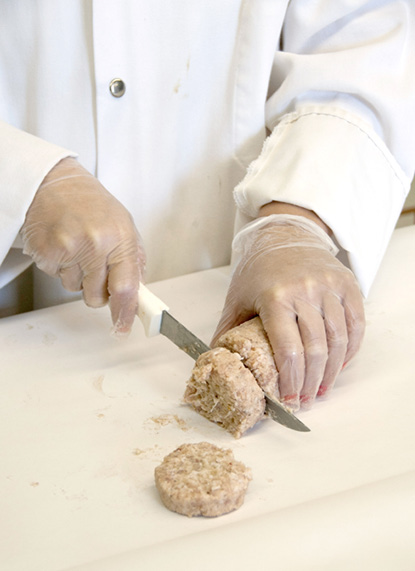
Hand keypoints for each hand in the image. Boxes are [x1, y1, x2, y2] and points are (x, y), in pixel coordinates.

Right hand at [21, 157, 145, 334]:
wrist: (53, 183)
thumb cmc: (91, 203)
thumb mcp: (124, 225)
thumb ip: (133, 259)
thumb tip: (138, 292)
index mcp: (121, 238)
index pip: (127, 288)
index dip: (125, 312)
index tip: (123, 327)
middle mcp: (97, 244)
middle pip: (98, 297)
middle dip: (98, 289)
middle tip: (95, 264)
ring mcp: (70, 249)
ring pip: (76, 289)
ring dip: (78, 276)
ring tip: (78, 247)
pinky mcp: (47, 252)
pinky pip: (57, 277)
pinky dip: (60, 266)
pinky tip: (63, 245)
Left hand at [212, 214, 364, 410]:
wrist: (285, 235)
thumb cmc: (259, 270)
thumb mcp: (237, 298)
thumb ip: (227, 332)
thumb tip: (216, 363)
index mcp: (275, 296)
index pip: (288, 350)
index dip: (290, 381)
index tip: (288, 399)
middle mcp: (305, 291)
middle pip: (315, 350)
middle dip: (310, 383)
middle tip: (304, 401)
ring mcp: (329, 287)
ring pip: (338, 341)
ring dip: (331, 372)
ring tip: (321, 388)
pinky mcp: (347, 285)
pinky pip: (355, 325)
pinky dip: (350, 350)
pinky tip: (339, 365)